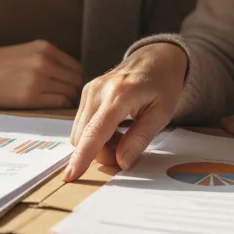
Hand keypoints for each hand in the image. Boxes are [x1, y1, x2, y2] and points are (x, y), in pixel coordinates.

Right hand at [0, 40, 83, 109]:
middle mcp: (44, 62)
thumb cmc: (0, 64)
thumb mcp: (28, 51)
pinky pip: (58, 102)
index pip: (76, 65)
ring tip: (64, 102)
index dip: (78, 77)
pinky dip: (61, 105)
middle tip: (72, 97)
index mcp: (45, 48)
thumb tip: (73, 75)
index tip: (75, 85)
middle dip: (76, 89)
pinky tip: (55, 106)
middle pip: (75, 79)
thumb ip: (50, 59)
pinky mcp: (30, 97)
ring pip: (69, 92)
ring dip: (69, 99)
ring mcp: (38, 80)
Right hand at [63, 43, 187, 180]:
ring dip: (98, 144)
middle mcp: (98, 91)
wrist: (156, 57)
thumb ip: (140, 139)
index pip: (95, 132)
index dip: (82, 157)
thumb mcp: (162, 114)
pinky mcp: (86, 92)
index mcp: (119, 95)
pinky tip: (115, 128)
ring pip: (80, 133)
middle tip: (127, 149)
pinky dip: (95, 133)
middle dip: (100, 152)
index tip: (70, 176)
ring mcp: (89, 90)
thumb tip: (122, 162)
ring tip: (123, 135)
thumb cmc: (163, 83)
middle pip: (84, 137)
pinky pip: (82, 124)